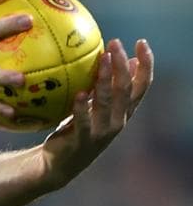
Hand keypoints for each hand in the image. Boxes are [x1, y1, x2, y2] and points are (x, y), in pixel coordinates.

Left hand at [42, 38, 153, 186]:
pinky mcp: (84, 140)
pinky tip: (80, 93)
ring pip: (108, 102)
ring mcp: (102, 132)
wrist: (59, 163)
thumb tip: (122, 58)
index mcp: (124, 111)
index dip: (145, 64)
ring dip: (106, 78)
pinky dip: (83, 108)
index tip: (141, 42)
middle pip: (126, 89)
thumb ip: (109, 87)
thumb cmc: (77, 129)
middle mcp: (118, 120)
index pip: (142, 84)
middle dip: (123, 64)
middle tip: (115, 43)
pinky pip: (84, 122)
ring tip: (102, 58)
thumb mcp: (95, 107)